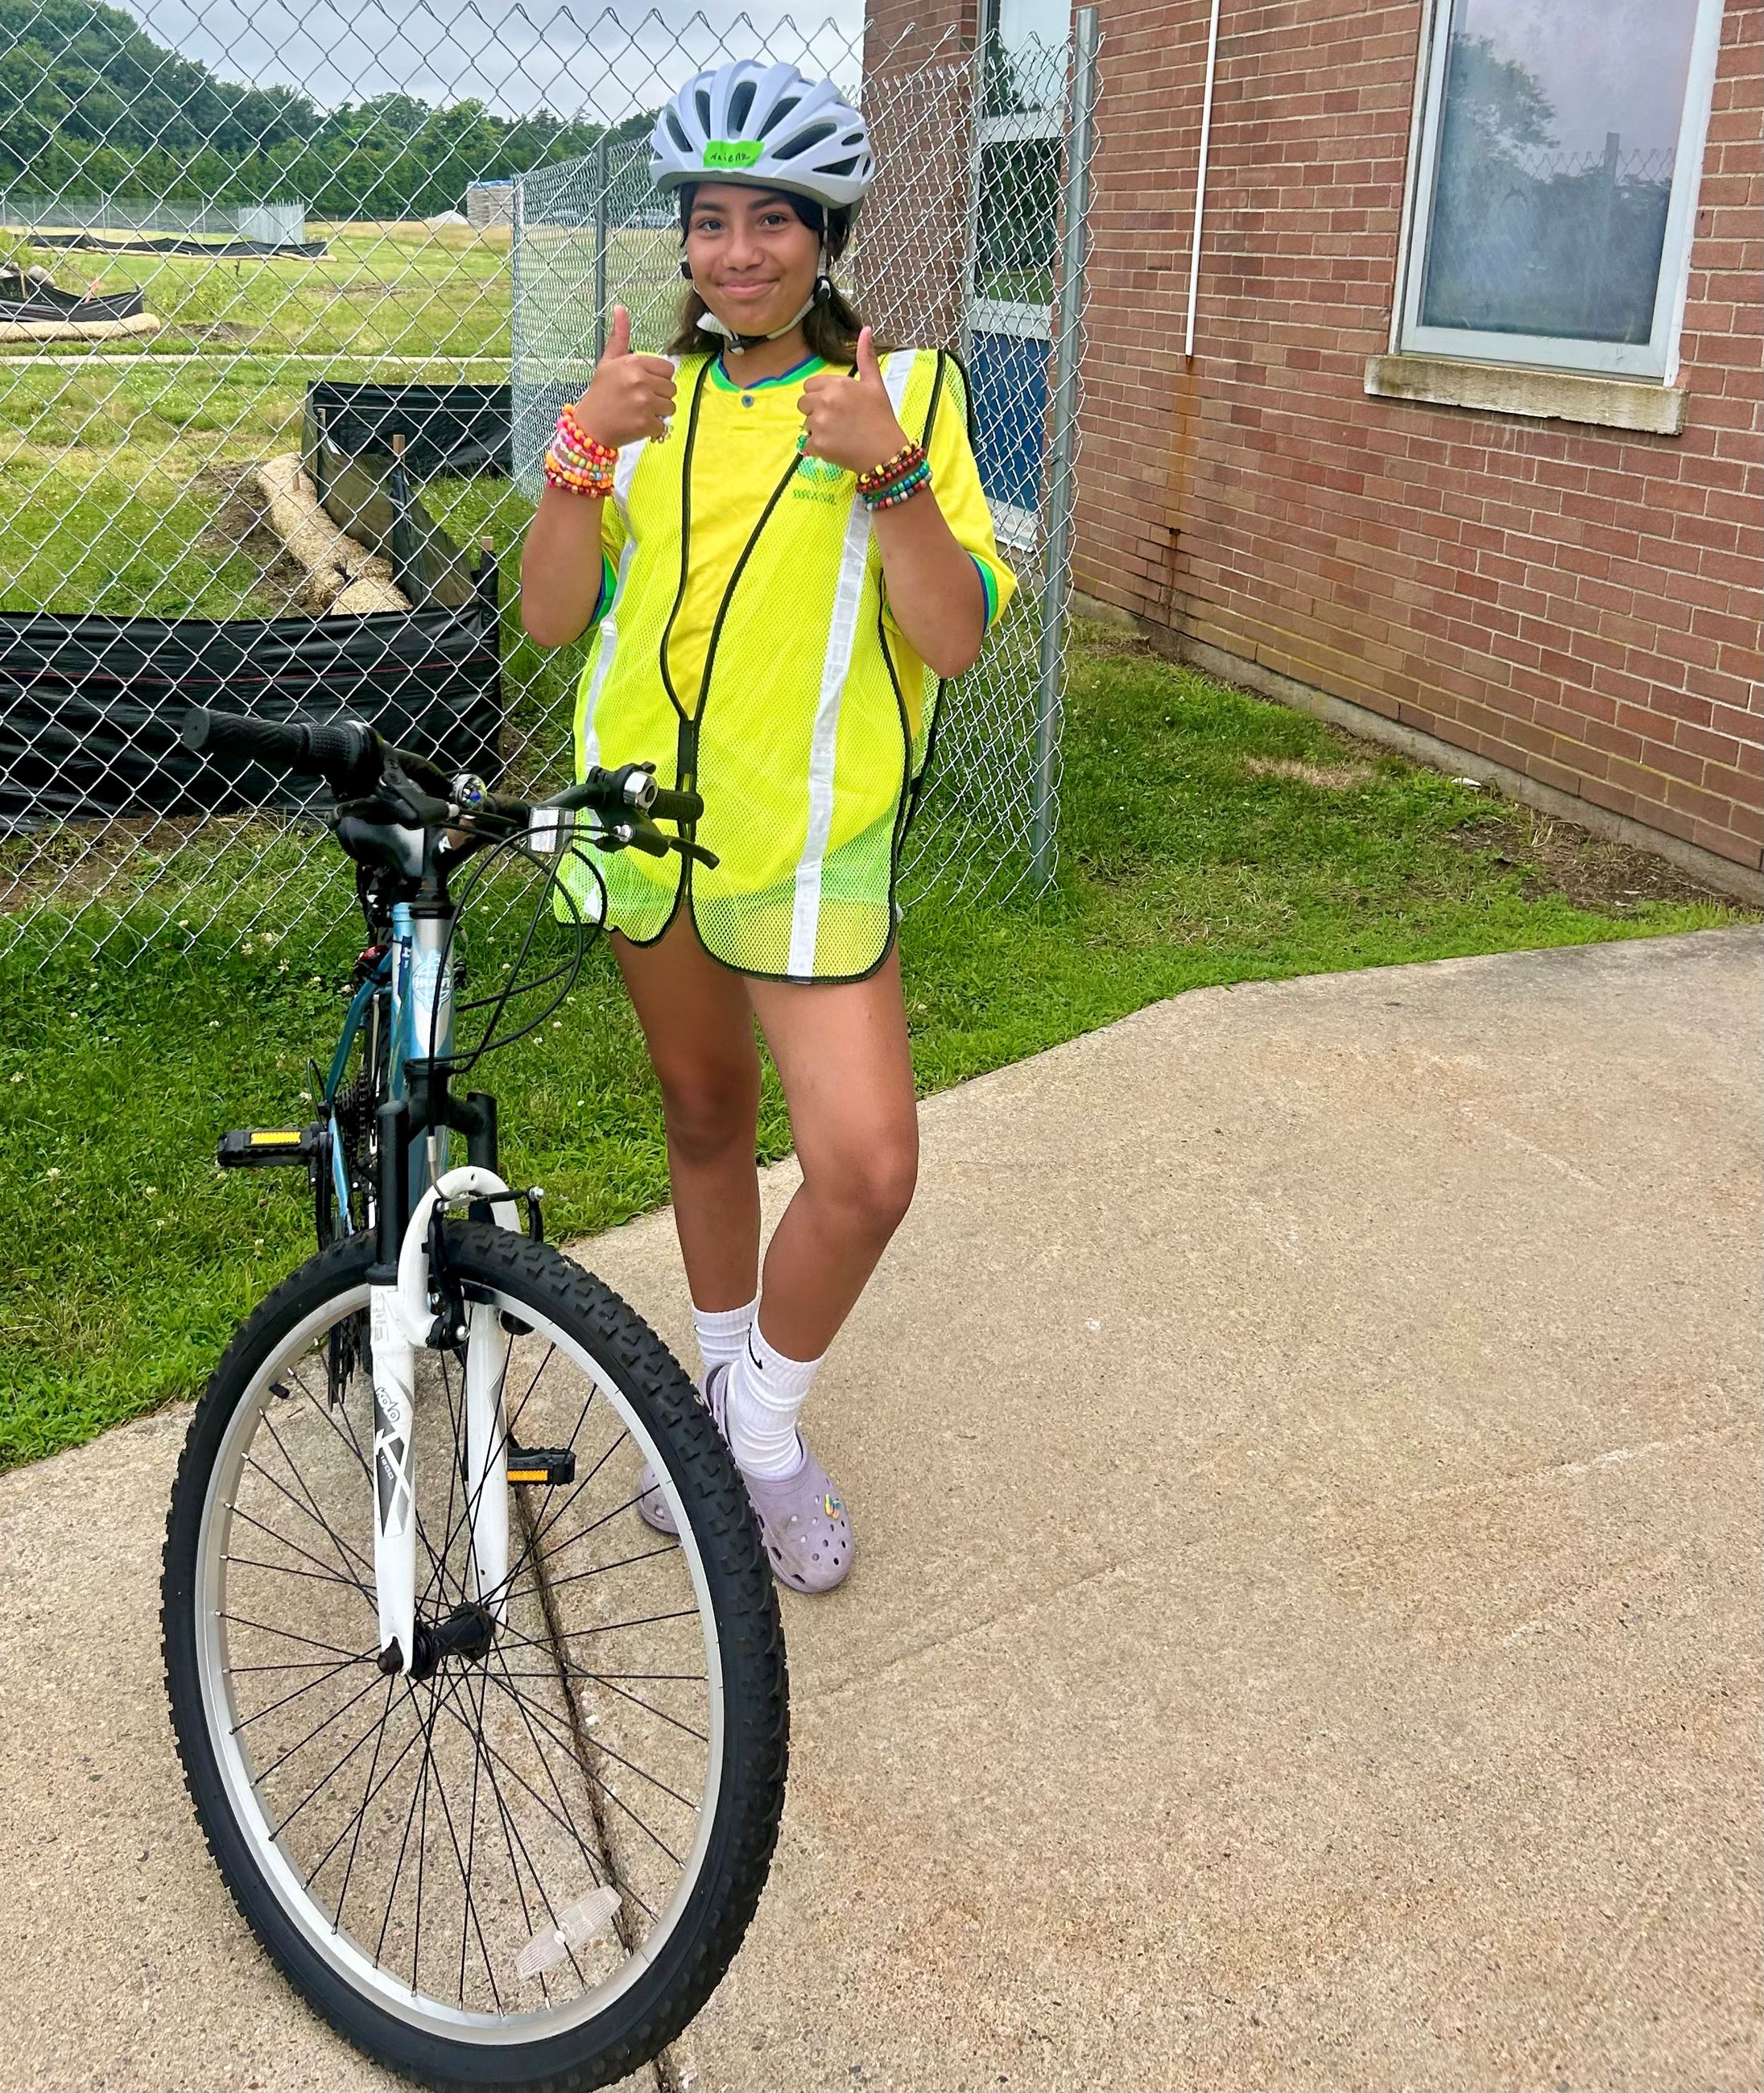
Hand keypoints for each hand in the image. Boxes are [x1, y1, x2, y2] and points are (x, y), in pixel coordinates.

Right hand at [573, 305, 675, 447]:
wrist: (589, 426)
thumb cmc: (600, 393)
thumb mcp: (608, 362)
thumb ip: (620, 337)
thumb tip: (620, 307)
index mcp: (634, 362)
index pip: (668, 369)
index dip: (659, 379)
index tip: (644, 385)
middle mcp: (640, 380)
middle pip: (671, 389)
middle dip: (659, 396)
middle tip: (639, 401)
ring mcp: (644, 402)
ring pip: (670, 407)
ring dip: (658, 413)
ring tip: (639, 412)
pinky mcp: (646, 423)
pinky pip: (663, 426)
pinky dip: (653, 429)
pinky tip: (637, 424)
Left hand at [798, 328, 906, 476]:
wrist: (886, 453)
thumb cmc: (881, 418)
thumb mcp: (875, 384)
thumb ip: (865, 358)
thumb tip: (865, 330)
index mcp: (837, 385)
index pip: (810, 386)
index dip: (821, 395)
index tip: (836, 405)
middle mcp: (825, 401)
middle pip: (803, 404)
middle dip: (815, 411)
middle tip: (837, 421)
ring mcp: (820, 424)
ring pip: (806, 424)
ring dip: (818, 430)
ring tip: (840, 435)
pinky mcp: (818, 445)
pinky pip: (807, 445)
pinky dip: (818, 449)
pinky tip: (836, 447)